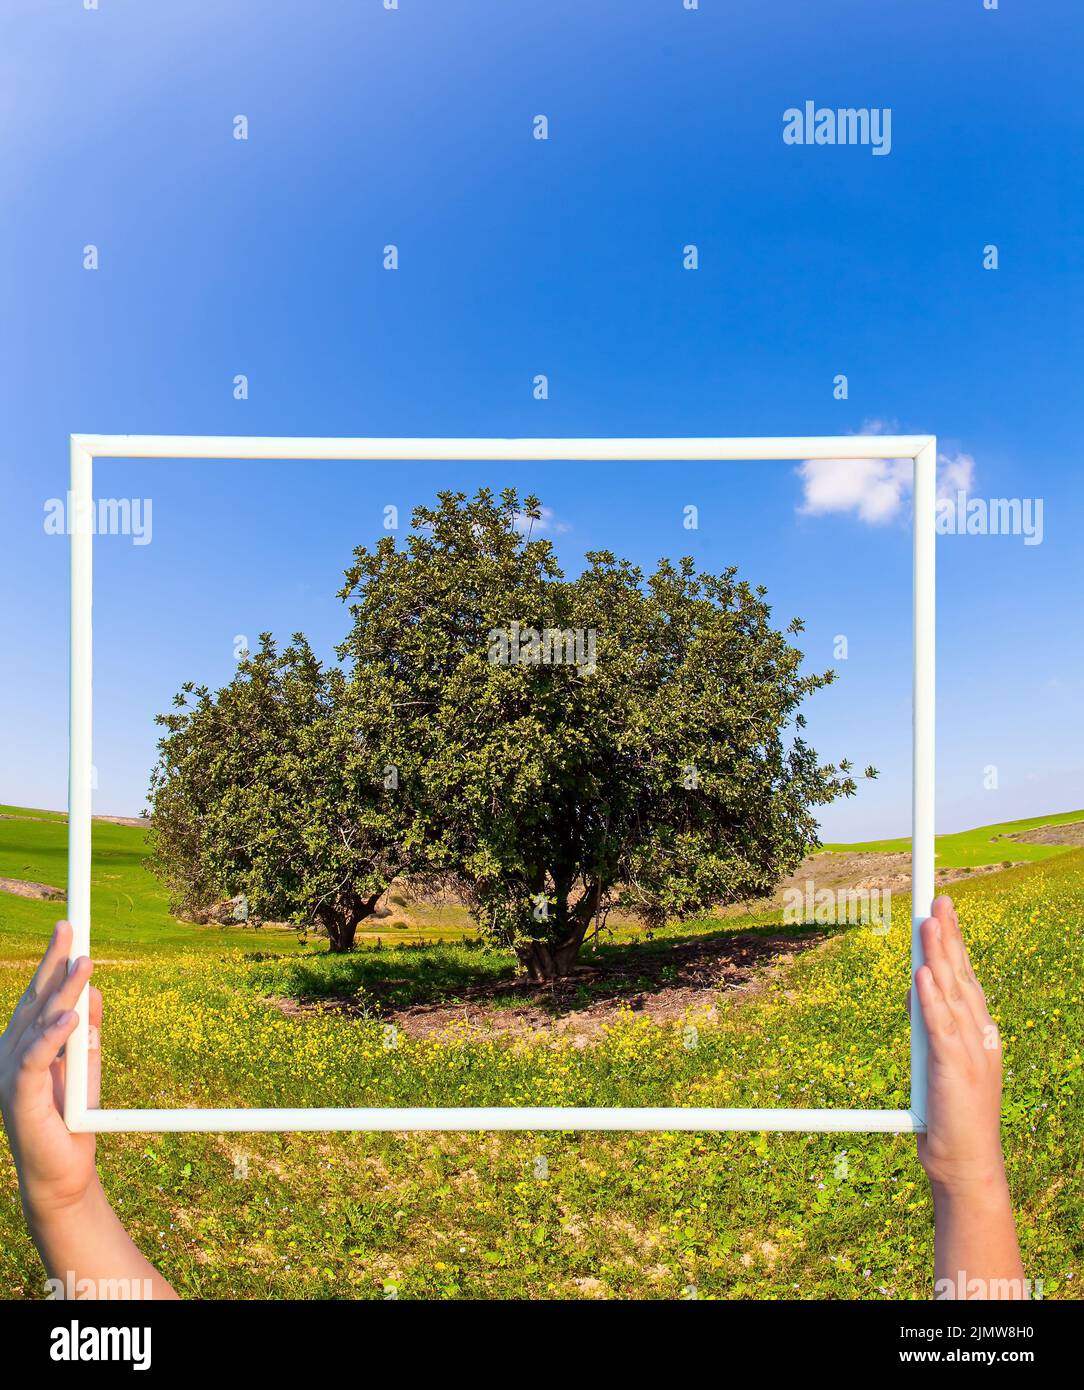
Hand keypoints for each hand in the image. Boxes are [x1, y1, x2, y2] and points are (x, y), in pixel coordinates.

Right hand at [0, 920, 99, 1214]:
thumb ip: (87, 1029)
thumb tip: (93, 991)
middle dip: (53, 960)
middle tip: (70, 926)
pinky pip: (35, 1059)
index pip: (40, 993)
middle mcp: (11, 1051)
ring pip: (38, 1022)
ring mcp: (10, 1072)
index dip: (53, 960)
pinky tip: (70, 1017)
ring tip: (85, 963)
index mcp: (25, 1041)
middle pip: (35, 998)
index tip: (68, 926)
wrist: (64, 1171)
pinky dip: (52, 1036)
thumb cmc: (73, 1117)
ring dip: (62, 992)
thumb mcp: (87, 1062)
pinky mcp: (18, 1095)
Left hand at [912, 895, 1005, 1192]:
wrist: (966, 1165)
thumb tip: (916, 990)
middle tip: (937, 902)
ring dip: (939, 959)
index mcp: (980, 1034)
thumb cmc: (951, 1116)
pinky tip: (922, 976)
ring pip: (952, 996)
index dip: (954, 944)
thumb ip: (932, 1026)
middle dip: (948, 938)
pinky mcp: (954, 1071)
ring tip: (928, 925)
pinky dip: (930, 1001)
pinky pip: (940, 1030)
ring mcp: (971, 1053)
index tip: (943, 911)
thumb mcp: (941, 1062)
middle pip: (962, 978)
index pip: (966, 979)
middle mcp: (981, 1037)